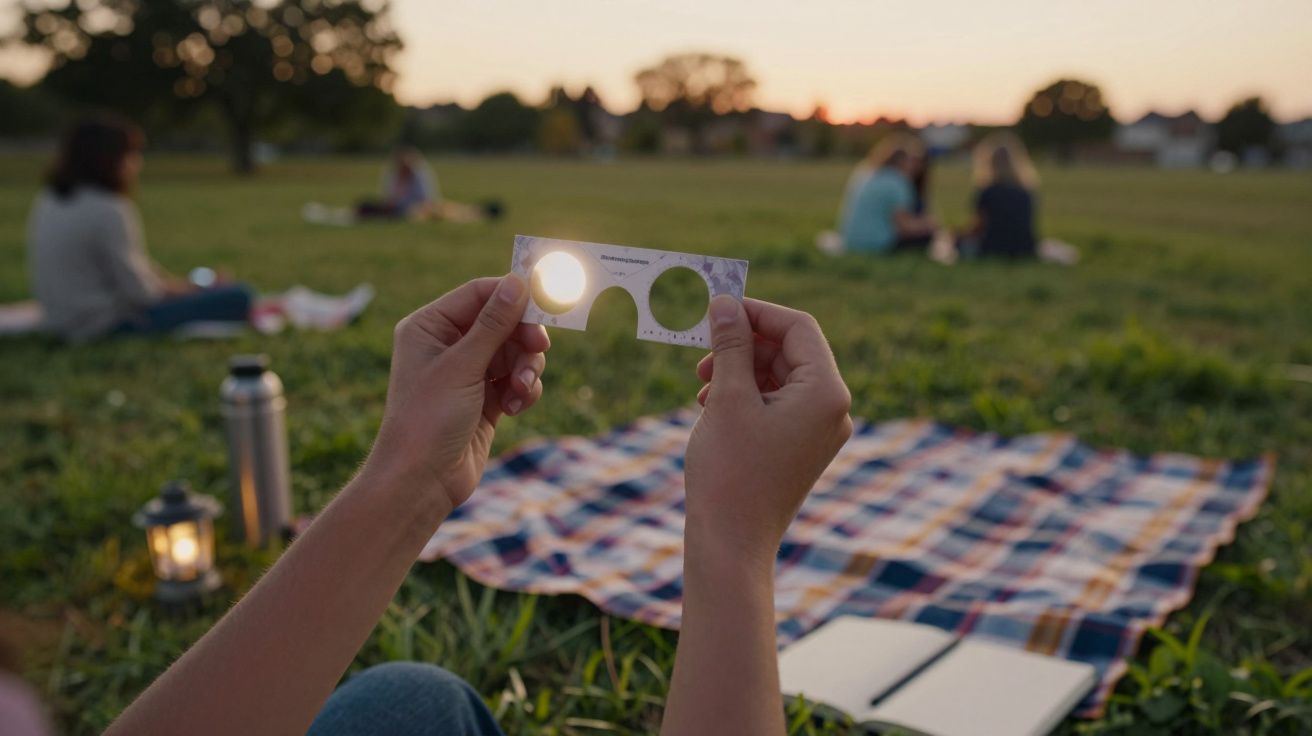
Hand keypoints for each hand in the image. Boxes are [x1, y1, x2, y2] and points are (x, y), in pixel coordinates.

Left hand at [365, 274, 548, 513]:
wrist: (421, 481)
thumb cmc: (428, 419)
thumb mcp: (463, 366)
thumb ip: (494, 323)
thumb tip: (518, 282)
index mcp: (430, 327)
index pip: (479, 294)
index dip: (513, 296)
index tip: (546, 301)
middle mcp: (447, 344)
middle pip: (503, 322)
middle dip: (523, 338)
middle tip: (539, 347)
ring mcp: (467, 372)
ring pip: (515, 352)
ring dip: (526, 368)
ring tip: (521, 390)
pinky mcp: (485, 398)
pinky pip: (516, 379)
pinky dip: (523, 390)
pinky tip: (515, 407)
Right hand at [685, 296, 852, 560]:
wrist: (732, 543)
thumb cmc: (730, 470)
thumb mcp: (727, 397)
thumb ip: (730, 345)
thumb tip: (726, 303)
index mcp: (825, 392)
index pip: (798, 327)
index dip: (757, 312)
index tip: (718, 310)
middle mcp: (833, 409)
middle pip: (791, 351)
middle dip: (745, 344)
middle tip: (703, 351)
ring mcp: (820, 430)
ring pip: (781, 377)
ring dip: (741, 370)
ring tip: (702, 384)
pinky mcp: (802, 447)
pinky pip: (779, 404)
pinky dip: (747, 395)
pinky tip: (712, 404)